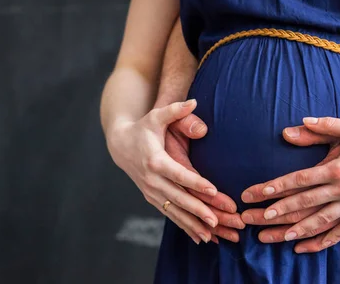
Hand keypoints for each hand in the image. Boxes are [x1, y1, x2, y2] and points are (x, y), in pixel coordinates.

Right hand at [107, 99, 219, 244]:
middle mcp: (152, 180)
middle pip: (178, 197)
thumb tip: (194, 101)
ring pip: (175, 211)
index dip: (196, 182)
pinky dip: (185, 226)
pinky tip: (201, 238)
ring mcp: (151, 191)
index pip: (179, 174)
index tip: (213, 190)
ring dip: (193, 224)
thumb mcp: (156, 116)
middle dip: (198, 210)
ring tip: (212, 235)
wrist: (121, 145)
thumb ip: (175, 110)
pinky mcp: (152, 198)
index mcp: (155, 160)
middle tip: (218, 220)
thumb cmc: (144, 129)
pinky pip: (170, 215)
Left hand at [242, 117, 339, 252]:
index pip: (300, 180)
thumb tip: (294, 126)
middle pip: (303, 203)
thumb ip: (323, 127)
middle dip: (276, 211)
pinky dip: (321, 242)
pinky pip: (339, 233)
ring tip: (270, 236)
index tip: (257, 193)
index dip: (277, 187)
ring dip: (293, 230)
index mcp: (337, 168)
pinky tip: (302, 247)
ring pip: (318, 222)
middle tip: (253, 217)